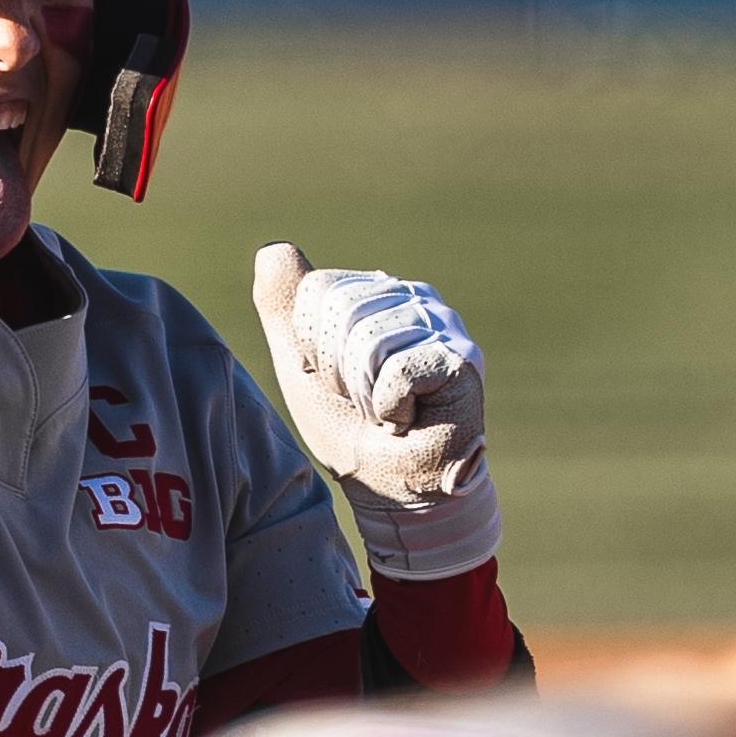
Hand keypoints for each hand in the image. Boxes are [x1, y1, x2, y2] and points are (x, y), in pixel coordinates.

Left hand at [250, 241, 502, 580]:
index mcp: (377, 290)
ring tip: (385, 411)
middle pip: (342, 312)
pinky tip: (409, 419)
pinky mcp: (461, 360)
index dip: (311, 346)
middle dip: (338, 372)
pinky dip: (389, 407)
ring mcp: (443, 326)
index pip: (318, 290)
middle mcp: (414, 297)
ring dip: (364, 395)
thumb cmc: (347, 426)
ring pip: (369, 343)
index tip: (332, 379)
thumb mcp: (301, 363)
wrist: (388, 486)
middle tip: (361, 401)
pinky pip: (397, 370)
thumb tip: (274, 250)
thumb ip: (284, 307)